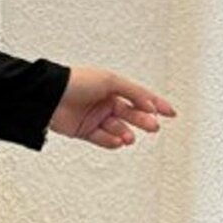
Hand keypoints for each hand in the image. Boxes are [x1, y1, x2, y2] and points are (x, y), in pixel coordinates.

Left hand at [48, 67, 177, 148]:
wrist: (50, 95)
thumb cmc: (77, 81)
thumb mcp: (110, 81)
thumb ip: (133, 93)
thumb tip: (151, 106)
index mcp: (113, 87)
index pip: (140, 97)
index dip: (157, 104)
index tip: (171, 113)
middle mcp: (105, 102)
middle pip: (131, 115)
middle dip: (144, 121)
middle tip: (153, 127)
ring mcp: (95, 117)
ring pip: (118, 129)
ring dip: (126, 134)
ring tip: (129, 138)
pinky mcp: (85, 131)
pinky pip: (103, 139)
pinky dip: (112, 141)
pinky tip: (118, 142)